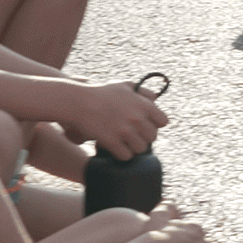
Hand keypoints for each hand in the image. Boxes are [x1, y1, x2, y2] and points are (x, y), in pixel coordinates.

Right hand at [50, 78, 170, 156]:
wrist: (78, 102)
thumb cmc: (102, 93)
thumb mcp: (125, 86)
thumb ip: (143, 92)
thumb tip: (157, 98)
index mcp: (143, 105)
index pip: (163, 122)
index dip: (155, 124)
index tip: (145, 125)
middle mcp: (137, 118)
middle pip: (152, 137)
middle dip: (143, 137)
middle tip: (131, 135)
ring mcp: (125, 131)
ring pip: (141, 149)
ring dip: (132, 147)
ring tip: (122, 142)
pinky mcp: (112, 142)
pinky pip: (126, 156)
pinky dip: (121, 154)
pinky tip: (114, 147)